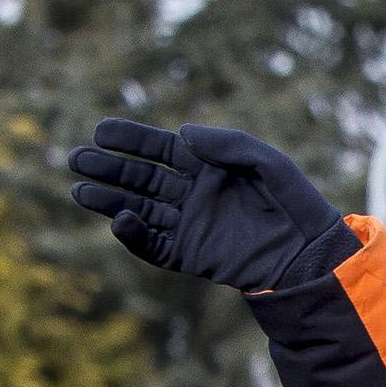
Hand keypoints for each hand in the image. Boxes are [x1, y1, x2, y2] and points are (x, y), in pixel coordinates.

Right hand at [69, 119, 356, 291]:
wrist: (310, 255)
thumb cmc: (295, 203)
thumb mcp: (268, 163)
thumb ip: (228, 143)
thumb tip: (181, 134)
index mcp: (206, 166)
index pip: (158, 148)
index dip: (128, 139)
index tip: (101, 131)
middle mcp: (192, 194)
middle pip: (139, 178)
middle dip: (107, 168)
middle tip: (75, 159)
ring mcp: (189, 225)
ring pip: (139, 210)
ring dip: (108, 200)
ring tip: (79, 191)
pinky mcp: (192, 255)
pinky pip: (155, 246)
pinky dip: (135, 236)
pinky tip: (118, 221)